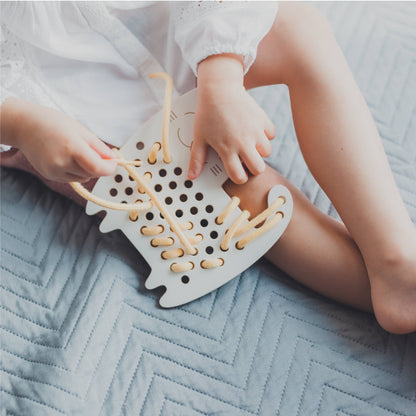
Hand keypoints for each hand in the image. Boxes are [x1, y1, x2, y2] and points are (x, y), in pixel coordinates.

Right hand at [1, 98, 116, 182]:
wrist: (24, 126)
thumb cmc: (53, 123)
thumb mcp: (81, 130)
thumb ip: (99, 147)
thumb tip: (113, 159)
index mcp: (72, 147)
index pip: (98, 168)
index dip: (110, 168)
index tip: (114, 163)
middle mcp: (62, 162)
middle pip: (92, 174)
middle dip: (99, 166)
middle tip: (95, 152)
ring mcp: (54, 171)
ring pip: (84, 178)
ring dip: (87, 169)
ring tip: (77, 152)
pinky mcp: (50, 176)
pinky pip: (72, 179)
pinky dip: (76, 172)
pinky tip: (68, 158)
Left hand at [188, 54, 275, 183]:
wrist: (219, 88)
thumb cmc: (207, 113)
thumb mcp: (199, 137)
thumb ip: (197, 159)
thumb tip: (192, 176)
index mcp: (227, 149)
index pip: (239, 176)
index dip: (238, 177)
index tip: (236, 171)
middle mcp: (243, 142)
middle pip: (258, 168)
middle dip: (253, 168)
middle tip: (246, 160)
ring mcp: (255, 131)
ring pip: (267, 152)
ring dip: (259, 151)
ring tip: (249, 143)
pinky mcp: (262, 119)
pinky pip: (271, 134)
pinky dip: (265, 134)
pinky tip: (254, 130)